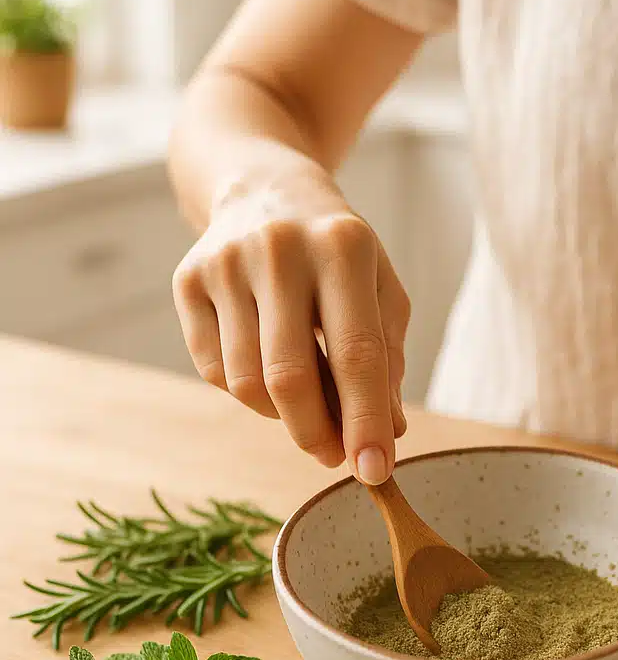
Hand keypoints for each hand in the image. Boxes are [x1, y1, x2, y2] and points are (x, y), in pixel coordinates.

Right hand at [172, 171, 408, 479]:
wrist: (264, 187)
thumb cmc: (338, 254)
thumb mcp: (381, 292)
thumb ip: (388, 363)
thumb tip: (388, 435)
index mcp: (343, 247)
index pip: (356, 354)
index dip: (366, 422)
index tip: (377, 472)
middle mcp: (279, 249)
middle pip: (291, 377)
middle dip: (318, 434)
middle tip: (336, 457)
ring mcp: (225, 263)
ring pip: (248, 383)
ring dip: (284, 416)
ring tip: (309, 404)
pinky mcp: (187, 280)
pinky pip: (215, 372)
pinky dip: (249, 392)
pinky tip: (270, 369)